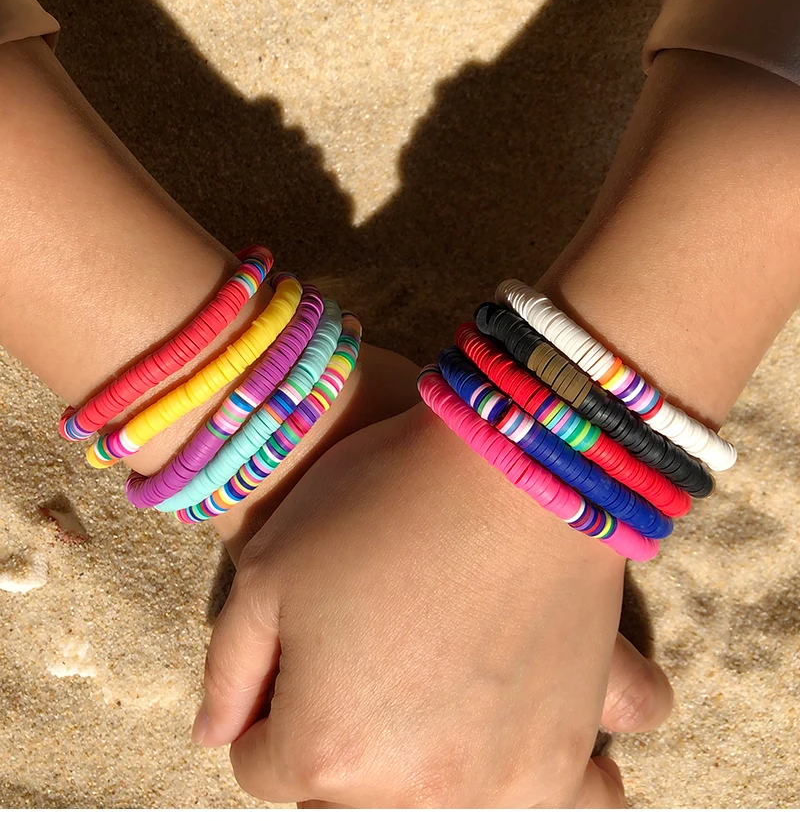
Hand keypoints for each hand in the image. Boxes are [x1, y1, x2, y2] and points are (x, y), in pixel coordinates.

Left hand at [194, 403, 672, 806]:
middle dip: (336, 745)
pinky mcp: (565, 755)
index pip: (262, 765)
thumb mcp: (267, 570)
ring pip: (434, 814)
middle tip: (360, 671)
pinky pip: (563, 808)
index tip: (298, 658)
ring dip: (421, 775)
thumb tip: (215, 735)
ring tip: (431, 713)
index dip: (267, 707)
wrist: (511, 467)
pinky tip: (517, 746)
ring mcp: (500, 783)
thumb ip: (228, 670)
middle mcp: (414, 792)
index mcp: (326, 748)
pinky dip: (531, 789)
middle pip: (341, 804)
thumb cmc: (382, 503)